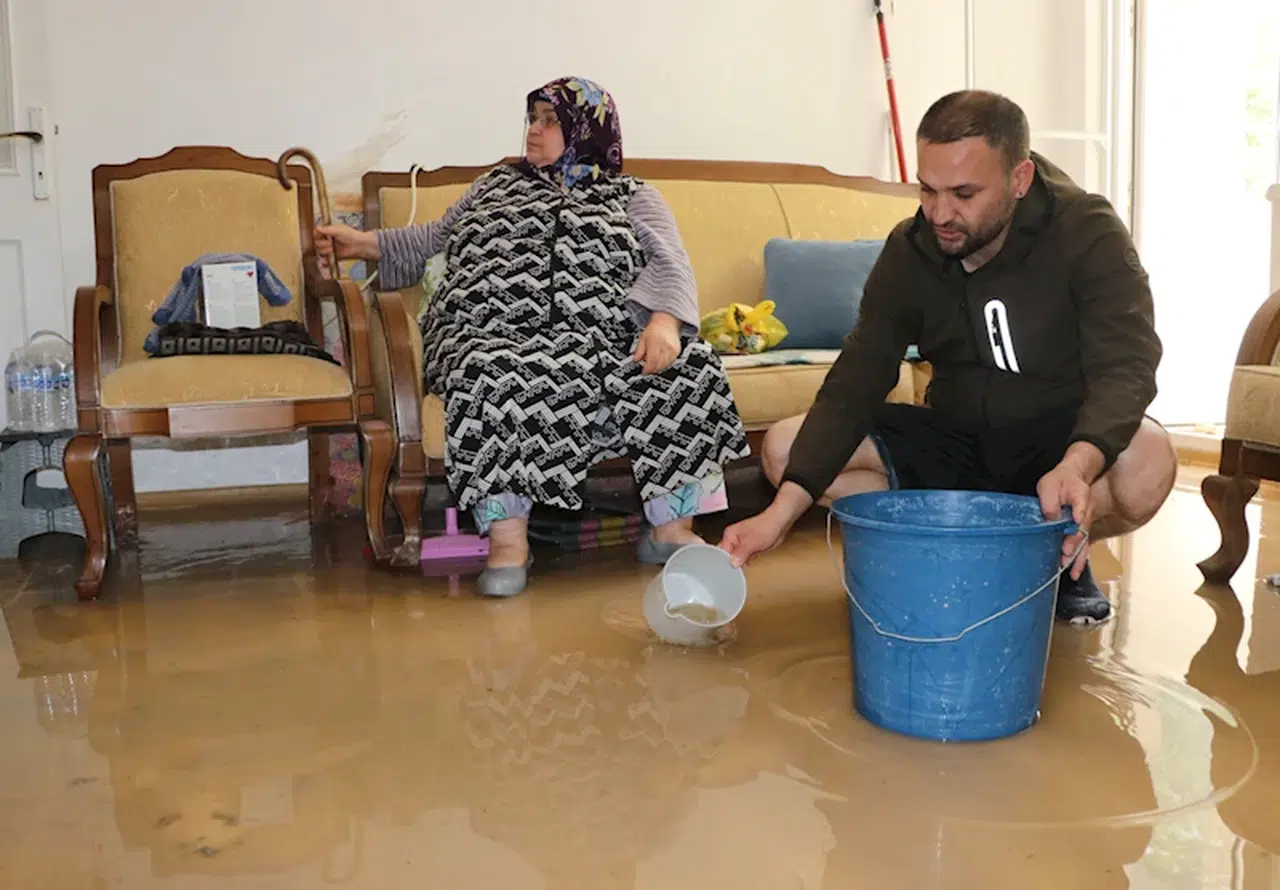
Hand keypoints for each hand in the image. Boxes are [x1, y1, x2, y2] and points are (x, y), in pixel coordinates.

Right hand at [313, 224, 378, 274]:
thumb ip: (326, 230)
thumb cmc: (350, 235)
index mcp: (328, 232)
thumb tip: (316, 228)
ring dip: (326, 251)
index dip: (316, 235)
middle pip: (317, 244)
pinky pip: (326, 261)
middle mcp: (328, 241)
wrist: (360, 245)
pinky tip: (325, 263)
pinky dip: (325, 262)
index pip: (316, 234)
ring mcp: (330, 249)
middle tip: (330, 243)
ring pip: (321, 252)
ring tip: (332, 249)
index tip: (319, 236)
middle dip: (323, 244)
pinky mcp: (334, 257)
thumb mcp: (338, 230)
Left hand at [634, 313, 680, 374]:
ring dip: (658, 367)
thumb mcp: (642, 338)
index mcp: (655, 343)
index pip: (652, 361)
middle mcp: (666, 347)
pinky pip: (670, 363)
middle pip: (659, 366)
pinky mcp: (677, 352)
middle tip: (647, 367)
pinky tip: (660, 360)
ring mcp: (672, 350)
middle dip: (652, 369)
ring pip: (665, 366)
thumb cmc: (654, 329)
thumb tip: (636, 360)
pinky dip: (664, 364)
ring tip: (653, 362)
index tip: (643, 371)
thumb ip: (638, 351)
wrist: (666, 323)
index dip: (647, 369)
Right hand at [720, 509, 792, 568]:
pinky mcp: (748, 548)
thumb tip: (732, 564)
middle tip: (735, 570)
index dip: (724, 562)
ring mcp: (740, 544)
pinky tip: (748, 565)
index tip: (728, 569)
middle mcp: (733, 539)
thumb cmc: (767, 526)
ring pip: (735, 558)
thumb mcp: (752, 543)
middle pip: (726, 556)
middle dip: (731, 564)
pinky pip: (743, 558)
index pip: (720, 552)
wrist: (779, 524)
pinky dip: (745, 563)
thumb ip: (741, 554)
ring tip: (743, 567)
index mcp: (729, 535)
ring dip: (739, 564)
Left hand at [1036, 443, 1103, 579]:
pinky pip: (1083, 544)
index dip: (1077, 524)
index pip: (1081, 511)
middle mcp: (1087, 512)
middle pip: (1083, 531)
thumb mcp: (1049, 486)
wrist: (1073, 475)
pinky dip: (1080, 558)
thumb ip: (1050, 502)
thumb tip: (1051, 519)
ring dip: (1079, 558)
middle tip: (1065, 559)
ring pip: (1085, 541)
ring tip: (1073, 573)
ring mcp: (1086, 521)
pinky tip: (1075, 571)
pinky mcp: (1082, 528)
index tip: (1072, 532)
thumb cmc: (1060, 480)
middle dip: (1075, 547)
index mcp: (1081, 497)